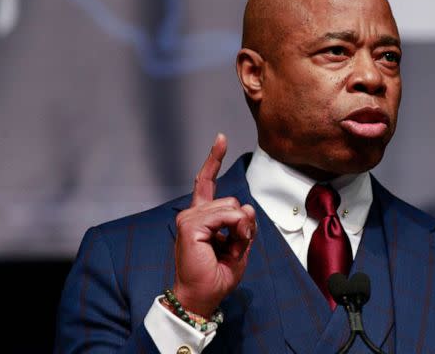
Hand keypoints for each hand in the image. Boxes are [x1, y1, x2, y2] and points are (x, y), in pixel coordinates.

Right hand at [172, 133, 255, 316]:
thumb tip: (245, 207)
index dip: (214, 159)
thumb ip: (243, 224)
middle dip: (243, 223)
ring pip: (231, 206)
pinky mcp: (190, 225)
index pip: (207, 182)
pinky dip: (235, 229)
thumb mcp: (240, 245)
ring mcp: (189, 218)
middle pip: (232, 200)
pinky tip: (229, 243)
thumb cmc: (218, 274)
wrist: (204, 295)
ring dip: (240, 228)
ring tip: (231, 248)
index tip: (221, 138)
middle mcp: (193, 213)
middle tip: (236, 246)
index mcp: (202, 217)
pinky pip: (226, 215)